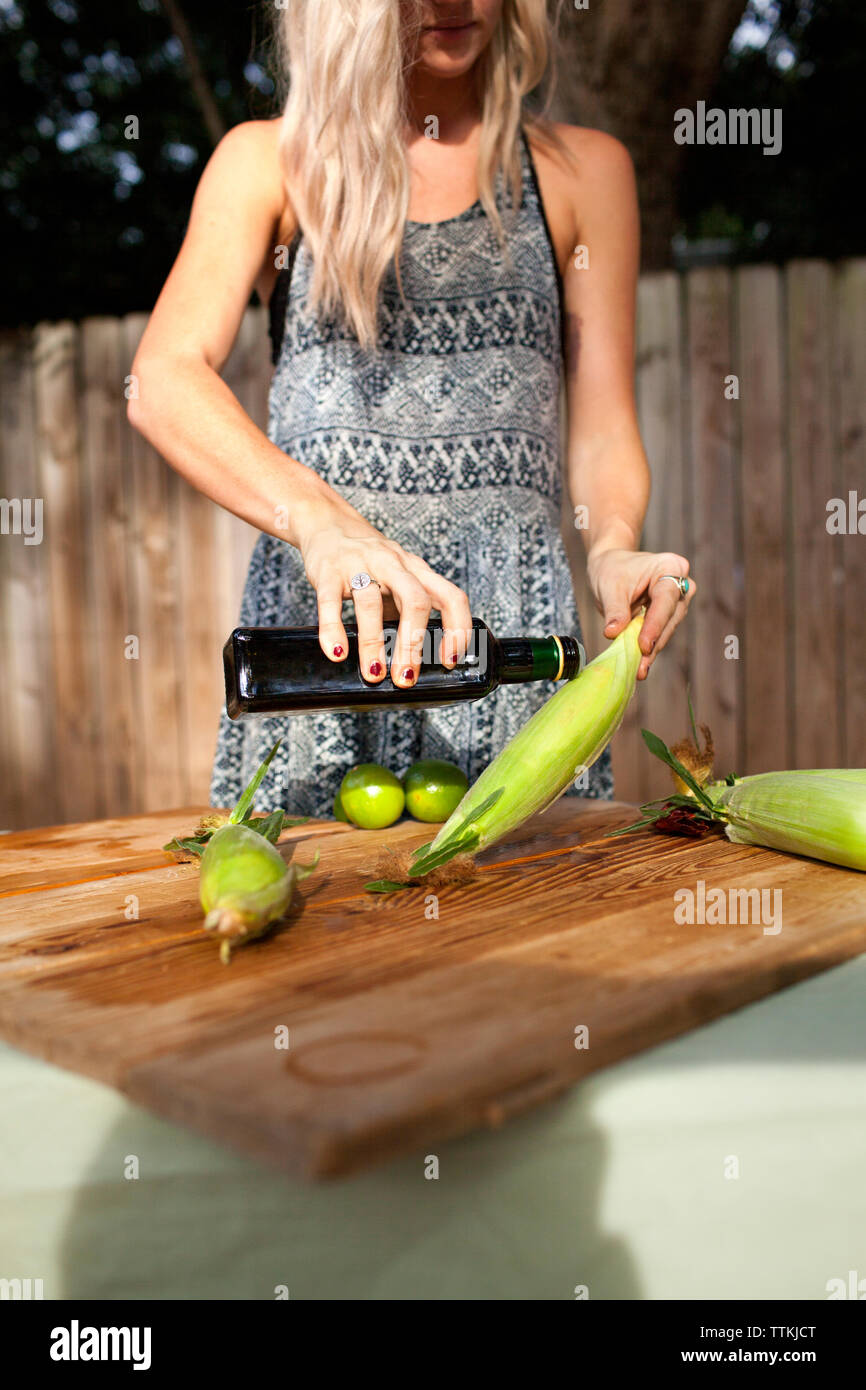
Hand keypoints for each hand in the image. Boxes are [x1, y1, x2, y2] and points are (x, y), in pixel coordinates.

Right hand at [297, 506, 471, 687]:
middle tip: (406, 677)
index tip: (449, 659)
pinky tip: (337, 652)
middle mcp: (392, 564)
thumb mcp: (398, 578)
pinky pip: (330, 602)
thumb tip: (414, 659)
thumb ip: (407, 609)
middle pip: (415, 601)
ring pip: (371, 603)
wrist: (327, 522)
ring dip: (374, 643)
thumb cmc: (368, 560)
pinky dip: (333, 630)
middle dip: (413, 644)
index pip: (451, 596)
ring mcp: (359, 565)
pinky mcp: (328, 571)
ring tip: (373, 673)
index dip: (457, 629)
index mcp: (416, 569)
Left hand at [587, 547, 695, 679]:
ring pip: (667, 629)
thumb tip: (614, 633)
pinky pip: (660, 633)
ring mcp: (677, 601)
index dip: (655, 624)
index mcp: (670, 567)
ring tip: (639, 669)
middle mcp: (680, 583)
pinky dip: (649, 649)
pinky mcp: (668, 616)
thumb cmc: (612, 568)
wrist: (611, 565)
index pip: (666, 599)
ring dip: (653, 650)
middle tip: (641, 665)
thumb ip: (615, 609)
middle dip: (655, 642)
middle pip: (670, 617)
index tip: (644, 645)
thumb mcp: (609, 586)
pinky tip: (640, 665)